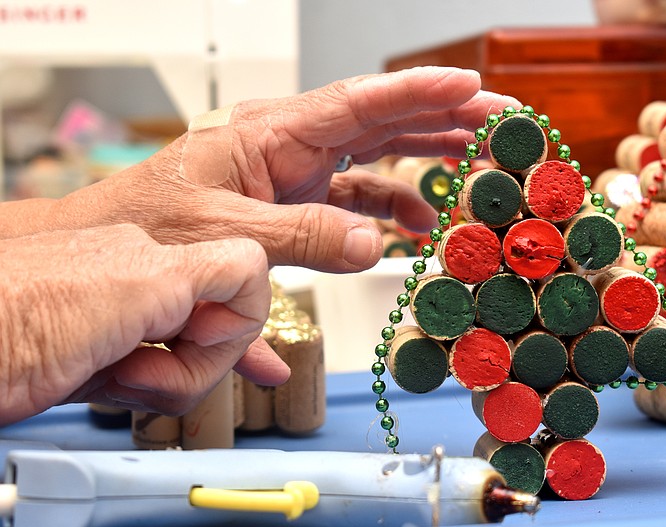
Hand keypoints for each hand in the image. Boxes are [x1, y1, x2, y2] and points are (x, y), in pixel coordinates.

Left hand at [0, 224, 287, 424]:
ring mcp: (121, 321)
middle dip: (193, 367)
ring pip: (187, 363)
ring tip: (113, 378)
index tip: (202, 343)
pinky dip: (139, 392)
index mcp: (161, 256)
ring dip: (162, 385)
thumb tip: (257, 271)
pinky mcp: (98, 357)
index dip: (237, 328)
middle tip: (144, 370)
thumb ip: (213, 270)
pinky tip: (107, 384)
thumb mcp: (141, 282)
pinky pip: (150, 380)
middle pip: (219, 334)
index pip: (248, 286)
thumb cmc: (15, 316)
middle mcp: (146, 284)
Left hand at [51, 67, 519, 271]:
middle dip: (441, 119)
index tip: (473, 85)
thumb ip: (302, 238)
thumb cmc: (151, 227)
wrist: (117, 249)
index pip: (361, 103)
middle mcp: (293, 146)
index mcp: (274, 135)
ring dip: (423, 163)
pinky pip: (354, 200)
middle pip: (381, 121)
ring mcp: (296, 173)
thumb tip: (373, 246)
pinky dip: (387, 214)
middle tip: (495, 123)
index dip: (422, 91)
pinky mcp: (294, 202)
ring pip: (375, 156)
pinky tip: (410, 233)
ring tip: (467, 175)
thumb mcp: (227, 234)